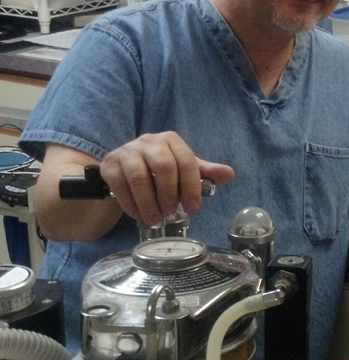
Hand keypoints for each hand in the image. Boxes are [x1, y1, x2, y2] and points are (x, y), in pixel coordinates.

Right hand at [99, 131, 233, 225]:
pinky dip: (131, 204)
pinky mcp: (109, 165)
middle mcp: (149, 141)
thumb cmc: (159, 170)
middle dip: (169, 194)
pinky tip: (139, 215)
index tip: (193, 208)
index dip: (191, 187)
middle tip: (171, 213)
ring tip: (155, 219)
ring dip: (149, 202)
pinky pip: (120, 186)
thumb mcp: (183, 169)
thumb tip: (229, 174)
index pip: (187, 162)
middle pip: (163, 166)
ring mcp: (127, 151)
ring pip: (139, 177)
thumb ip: (205, 172)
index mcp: (171, 140)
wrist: (123, 169)